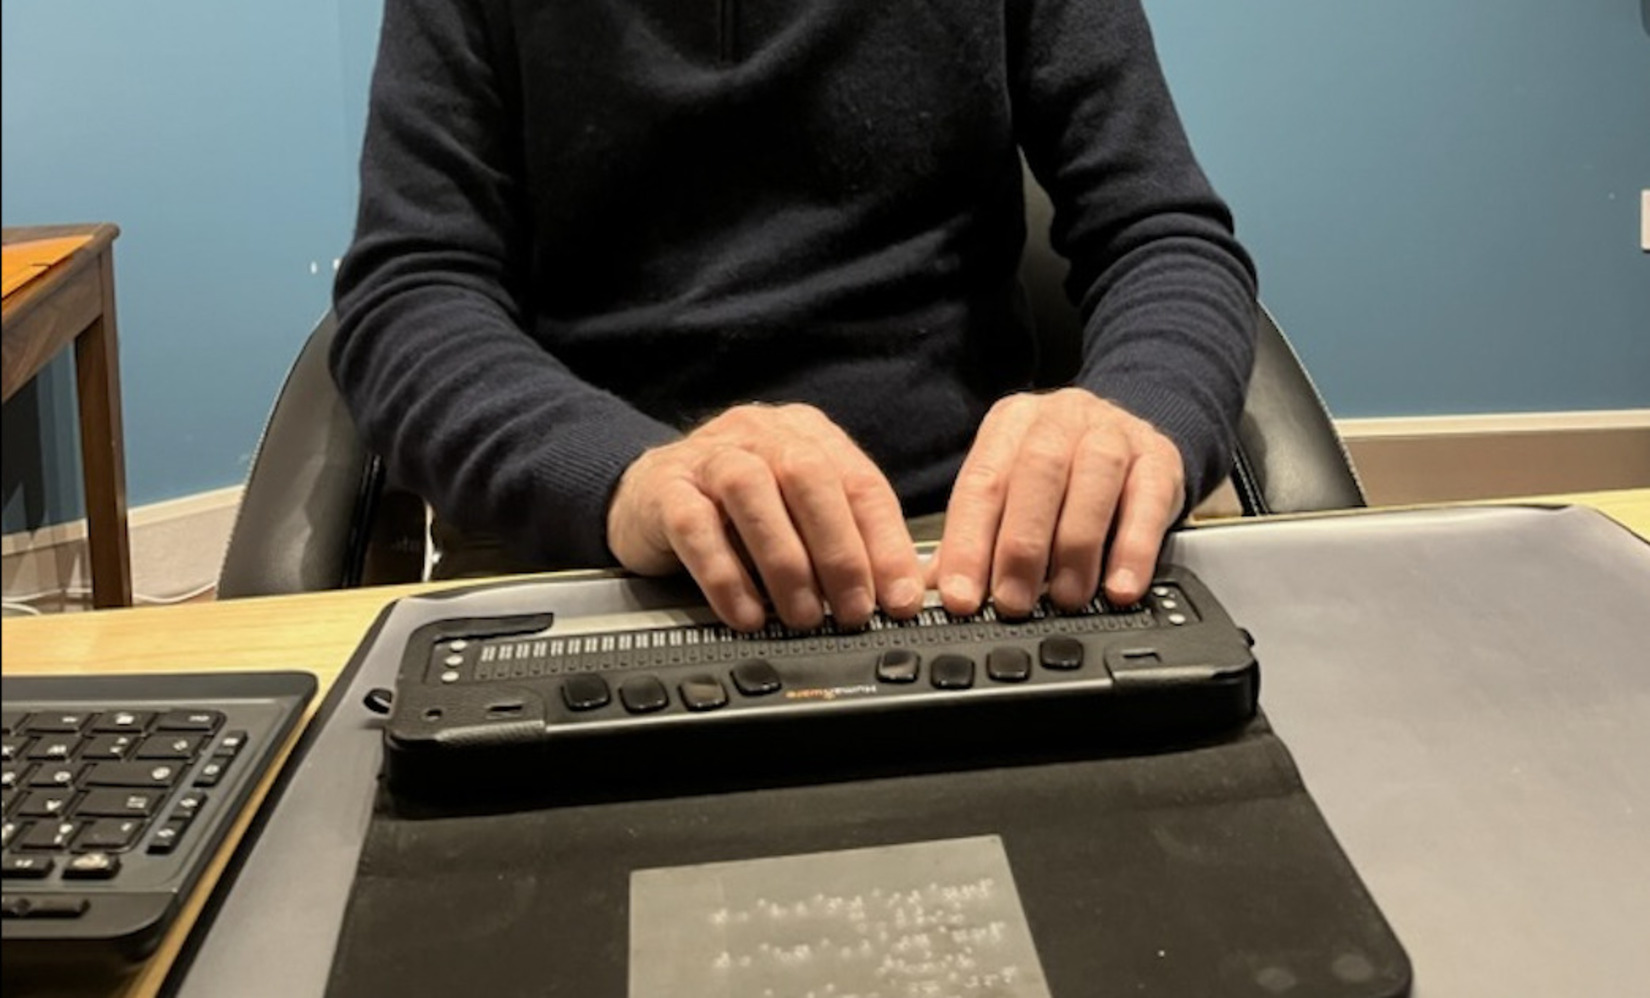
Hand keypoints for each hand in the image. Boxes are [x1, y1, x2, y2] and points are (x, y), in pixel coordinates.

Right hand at [607, 403, 925, 631]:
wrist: (645, 498)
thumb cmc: (733, 513)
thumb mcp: (795, 515)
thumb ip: (844, 540)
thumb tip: (897, 595)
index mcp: (806, 434)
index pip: (860, 482)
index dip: (886, 543)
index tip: (900, 597)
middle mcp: (760, 434)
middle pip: (809, 476)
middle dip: (839, 550)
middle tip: (852, 610)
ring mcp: (708, 456)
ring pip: (752, 492)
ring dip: (785, 562)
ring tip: (801, 616)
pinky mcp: (665, 488)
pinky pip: (695, 526)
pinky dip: (725, 575)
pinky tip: (745, 613)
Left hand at [932, 388, 1184, 616]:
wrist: (1131, 438)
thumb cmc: (1062, 474)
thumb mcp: (1013, 492)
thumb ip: (975, 538)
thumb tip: (939, 593)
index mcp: (1010, 424)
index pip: (981, 483)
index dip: (967, 544)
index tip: (961, 597)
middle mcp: (1060, 418)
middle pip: (1037, 472)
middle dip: (1021, 544)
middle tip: (1014, 601)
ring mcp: (1115, 432)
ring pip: (1094, 478)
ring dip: (1076, 546)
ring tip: (1067, 597)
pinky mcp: (1160, 459)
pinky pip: (1148, 499)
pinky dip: (1134, 548)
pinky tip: (1121, 586)